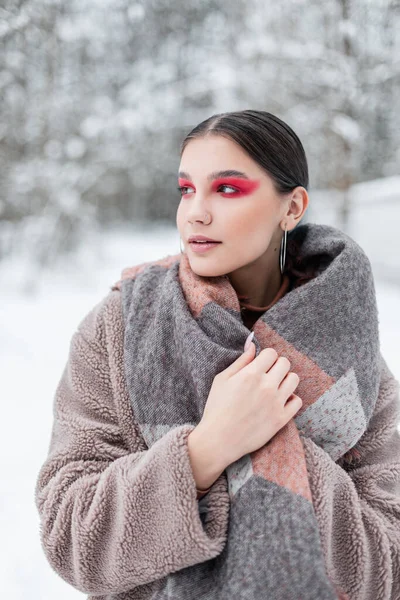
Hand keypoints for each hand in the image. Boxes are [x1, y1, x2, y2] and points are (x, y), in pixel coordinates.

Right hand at [198, 341, 301, 467]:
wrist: (218, 440)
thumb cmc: (216, 408)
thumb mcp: (222, 379)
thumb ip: (241, 361)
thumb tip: (252, 344)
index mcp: (251, 374)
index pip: (271, 353)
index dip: (266, 357)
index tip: (260, 365)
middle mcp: (266, 386)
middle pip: (285, 363)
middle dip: (276, 365)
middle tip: (267, 375)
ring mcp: (276, 403)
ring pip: (294, 379)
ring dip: (285, 380)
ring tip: (274, 387)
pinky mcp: (281, 419)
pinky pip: (297, 401)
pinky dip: (290, 399)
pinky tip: (279, 401)